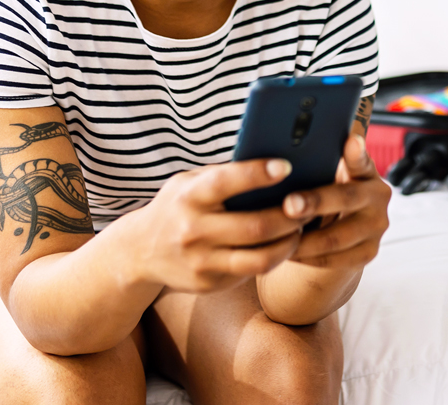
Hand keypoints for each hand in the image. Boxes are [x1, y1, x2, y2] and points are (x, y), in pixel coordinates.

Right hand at [124, 159, 307, 292]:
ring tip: (301, 228)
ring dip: (289, 242)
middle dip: (291, 216)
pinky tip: (284, 245)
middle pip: (256, 226)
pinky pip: (251, 271)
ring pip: (260, 257)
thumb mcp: (190, 182)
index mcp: (190, 196)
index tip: (287, 166)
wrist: (139, 252)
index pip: (227, 182)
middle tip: (308, 204)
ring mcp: (201, 262)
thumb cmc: (178, 205)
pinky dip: (274, 258)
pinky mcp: (209, 283)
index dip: (258, 173)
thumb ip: (223, 175)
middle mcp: (193, 230)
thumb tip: (273, 164)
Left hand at [282, 134, 390, 270]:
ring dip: (304, 239)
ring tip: (278, 236)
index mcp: (366, 172)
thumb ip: (317, 167)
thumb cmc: (325, 195)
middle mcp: (378, 197)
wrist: (341, 230)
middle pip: (346, 199)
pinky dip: (308, 258)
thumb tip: (280, 161)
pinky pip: (334, 260)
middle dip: (315, 202)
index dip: (356, 152)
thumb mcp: (326, 178)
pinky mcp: (369, 253)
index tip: (350, 141)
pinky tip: (287, 253)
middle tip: (288, 205)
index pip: (361, 160)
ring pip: (337, 237)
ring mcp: (377, 226)